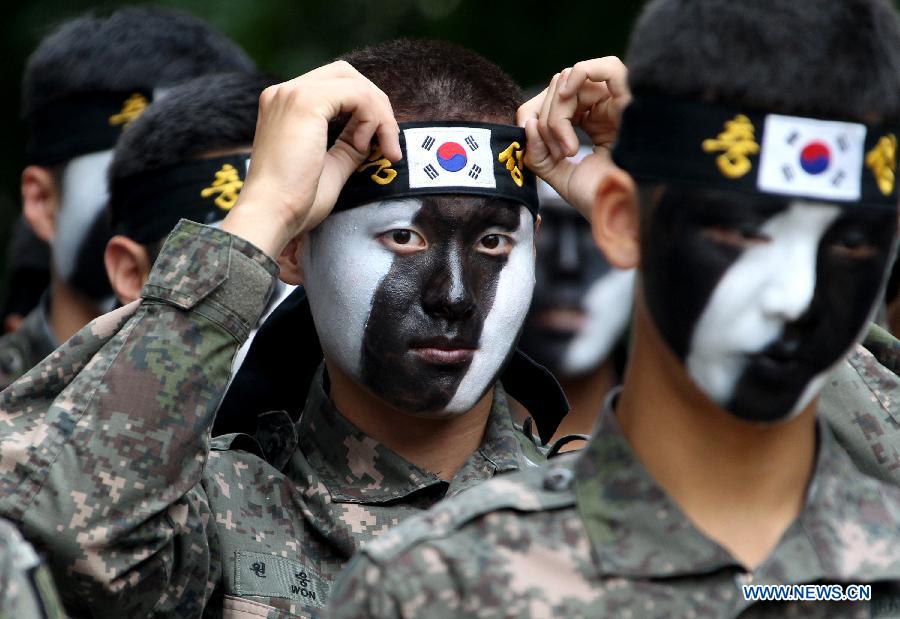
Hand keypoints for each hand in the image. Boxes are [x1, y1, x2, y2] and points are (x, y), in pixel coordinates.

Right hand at [221, 61, 401, 257]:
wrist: (271, 214)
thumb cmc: (296, 201)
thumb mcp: (332, 165)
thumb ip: (349, 143)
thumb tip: (372, 133)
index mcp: (285, 106)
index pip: (335, 87)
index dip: (366, 111)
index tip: (382, 148)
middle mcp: (284, 92)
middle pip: (346, 75)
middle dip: (376, 105)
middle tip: (390, 143)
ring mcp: (292, 93)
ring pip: (354, 83)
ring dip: (379, 114)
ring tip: (384, 149)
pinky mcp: (305, 101)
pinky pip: (356, 94)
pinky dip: (371, 117)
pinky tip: (363, 145)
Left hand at [517, 57, 629, 220]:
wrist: (627, 214)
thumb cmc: (603, 199)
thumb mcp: (561, 176)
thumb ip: (538, 154)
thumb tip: (527, 124)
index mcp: (595, 125)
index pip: (555, 104)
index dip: (537, 122)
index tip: (547, 154)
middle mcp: (608, 109)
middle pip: (559, 90)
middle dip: (547, 121)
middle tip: (560, 154)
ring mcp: (621, 101)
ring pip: (573, 81)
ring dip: (558, 113)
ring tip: (568, 147)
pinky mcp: (636, 97)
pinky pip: (608, 67)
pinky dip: (579, 75)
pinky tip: (568, 99)